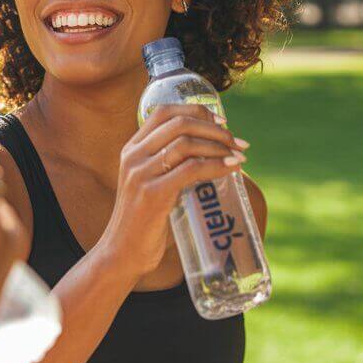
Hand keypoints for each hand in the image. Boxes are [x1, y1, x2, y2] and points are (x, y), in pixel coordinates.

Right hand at [98, 104, 247, 282]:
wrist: (123, 253)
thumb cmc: (144, 221)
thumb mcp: (151, 184)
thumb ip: (170, 166)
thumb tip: (213, 154)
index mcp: (132, 149)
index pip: (164, 111)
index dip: (197, 110)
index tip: (222, 121)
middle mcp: (133, 156)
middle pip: (180, 123)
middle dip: (215, 129)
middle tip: (237, 142)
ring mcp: (141, 174)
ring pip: (187, 143)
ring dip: (220, 146)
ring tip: (239, 156)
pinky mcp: (152, 194)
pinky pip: (191, 169)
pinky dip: (216, 166)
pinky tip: (232, 169)